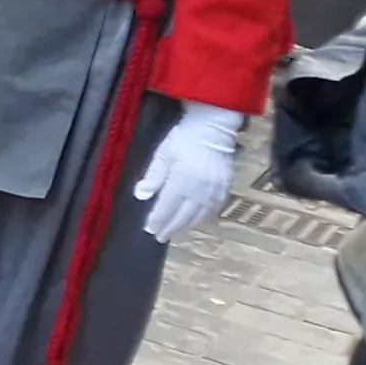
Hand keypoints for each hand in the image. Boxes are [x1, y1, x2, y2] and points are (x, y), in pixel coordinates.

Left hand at [132, 104, 245, 243]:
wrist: (213, 127)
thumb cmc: (184, 138)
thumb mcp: (163, 153)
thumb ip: (153, 176)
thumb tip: (140, 195)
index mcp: (182, 180)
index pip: (167, 206)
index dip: (158, 220)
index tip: (149, 229)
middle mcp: (199, 189)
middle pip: (183, 215)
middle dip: (171, 227)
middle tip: (160, 237)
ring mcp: (214, 189)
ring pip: (200, 215)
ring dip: (187, 226)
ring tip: (176, 233)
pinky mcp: (225, 187)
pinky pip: (215, 209)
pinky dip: (205, 218)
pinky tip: (198, 223)